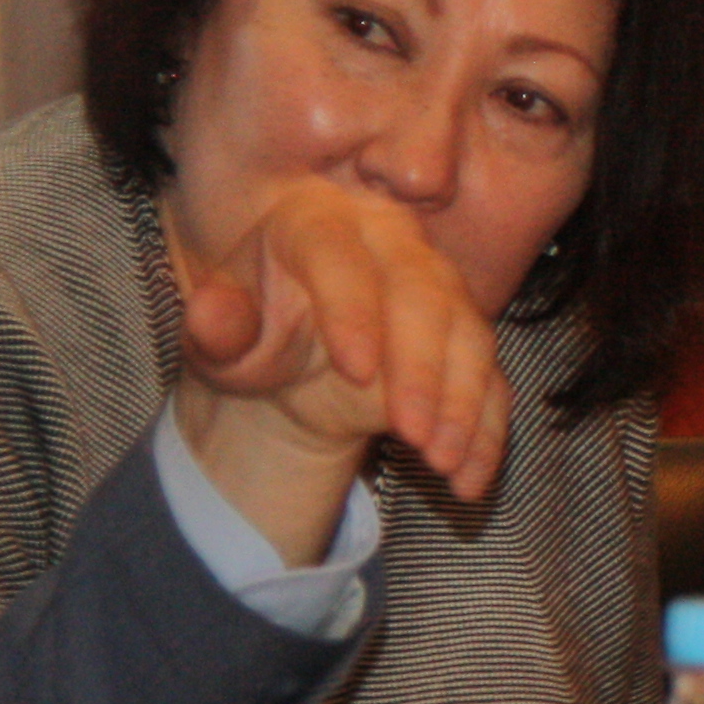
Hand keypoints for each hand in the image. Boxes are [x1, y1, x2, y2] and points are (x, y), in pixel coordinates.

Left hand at [173, 176, 511, 556]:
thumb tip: (212, 316)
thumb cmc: (254, 339)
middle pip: (424, 294)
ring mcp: (439, 288)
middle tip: (413, 432)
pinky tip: (469, 479)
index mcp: (318, 224)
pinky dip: (486, 432)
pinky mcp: (466, 337)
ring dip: (465, 404)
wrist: (294, 366)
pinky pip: (491, 380)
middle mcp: (391, 243)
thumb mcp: (221, 339)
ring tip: (443, 463)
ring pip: (470, 335)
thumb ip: (217, 328)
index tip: (355, 371)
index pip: (340, 255)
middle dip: (424, 368)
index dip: (355, 310)